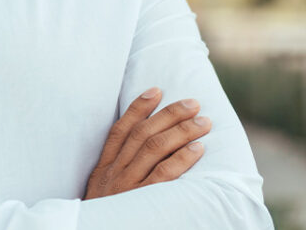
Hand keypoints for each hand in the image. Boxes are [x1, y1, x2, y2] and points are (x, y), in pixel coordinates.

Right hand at [84, 88, 210, 199]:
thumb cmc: (104, 218)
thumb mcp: (101, 194)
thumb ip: (116, 173)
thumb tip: (145, 149)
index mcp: (102, 170)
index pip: (119, 130)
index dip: (138, 108)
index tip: (156, 89)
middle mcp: (113, 175)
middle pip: (142, 134)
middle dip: (170, 114)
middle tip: (194, 104)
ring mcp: (126, 188)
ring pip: (155, 149)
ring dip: (181, 131)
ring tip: (203, 122)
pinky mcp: (141, 203)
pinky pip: (164, 175)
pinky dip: (181, 158)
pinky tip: (198, 149)